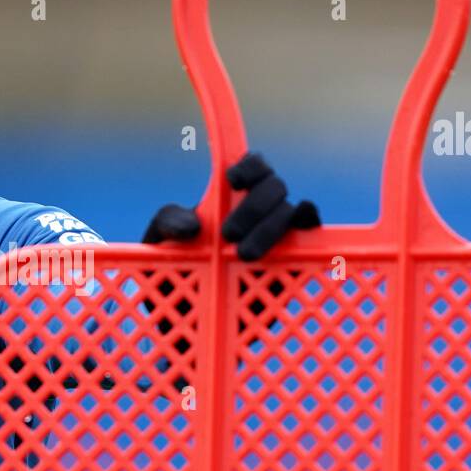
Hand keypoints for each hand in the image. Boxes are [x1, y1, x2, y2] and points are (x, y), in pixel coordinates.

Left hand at [142, 153, 320, 260]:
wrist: (186, 306)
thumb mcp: (160, 239)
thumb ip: (169, 223)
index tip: (232, 180)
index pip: (253, 165)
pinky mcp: (292, 257)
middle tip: (228, 234)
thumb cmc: (175, 260)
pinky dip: (307, 229)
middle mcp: (261, 206)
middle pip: (274, 186)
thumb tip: (193, 227)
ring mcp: (280, 231)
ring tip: (243, 254)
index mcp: (233, 193)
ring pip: (290, 212)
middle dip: (253, 207)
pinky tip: (295, 235)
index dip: (249, 166)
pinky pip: (309, 236)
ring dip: (268, 229)